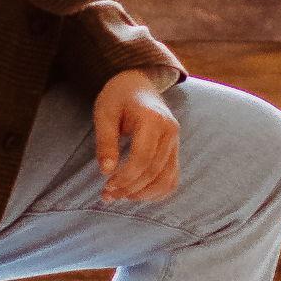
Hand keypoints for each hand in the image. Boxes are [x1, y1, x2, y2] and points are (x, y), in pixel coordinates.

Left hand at [93, 71, 179, 203]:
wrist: (137, 84)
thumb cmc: (118, 97)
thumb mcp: (105, 114)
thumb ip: (105, 142)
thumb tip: (106, 171)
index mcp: (153, 119)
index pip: (143, 158)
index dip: (126, 177)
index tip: (107, 185)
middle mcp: (170, 131)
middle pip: (154, 171)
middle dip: (131, 188)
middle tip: (108, 195)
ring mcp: (176, 141)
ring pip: (167, 178)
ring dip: (144, 194)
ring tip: (122, 196)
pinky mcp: (175, 149)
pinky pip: (172, 177)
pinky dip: (158, 191)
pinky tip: (138, 194)